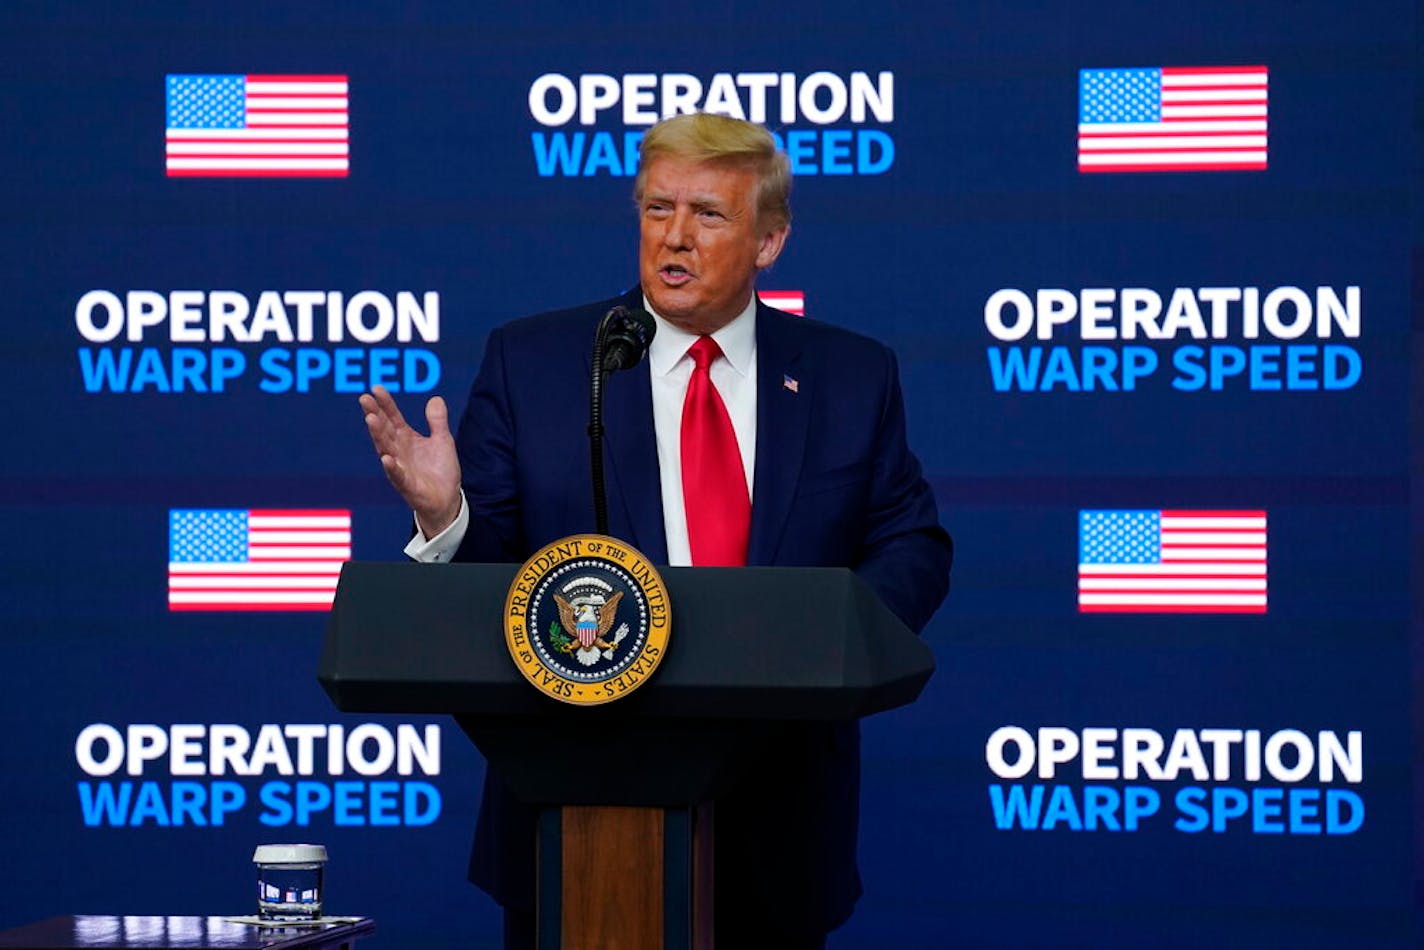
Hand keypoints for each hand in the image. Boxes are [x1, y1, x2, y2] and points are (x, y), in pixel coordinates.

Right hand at [359, 386, 461, 537]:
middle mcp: (399, 450)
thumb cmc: (440, 470)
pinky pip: (397, 475)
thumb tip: (436, 399)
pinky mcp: (407, 485)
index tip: (376, 388)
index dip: (385, 403)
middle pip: (384, 429)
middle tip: (365, 399)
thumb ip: (437, 421)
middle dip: (374, 414)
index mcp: (406, 438)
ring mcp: (400, 467)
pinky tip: (386, 458)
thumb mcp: (443, 441)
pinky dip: (392, 467)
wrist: (447, 499)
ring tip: (371, 418)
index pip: (393, 417)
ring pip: (386, 449)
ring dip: (378, 434)